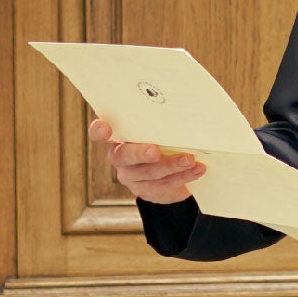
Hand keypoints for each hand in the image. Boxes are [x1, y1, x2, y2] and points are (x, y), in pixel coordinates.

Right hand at [88, 118, 205, 204]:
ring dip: (172, 165)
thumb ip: (161, 122)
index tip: (105, 127)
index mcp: (118, 137)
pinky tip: (198, 169)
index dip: (99, 131)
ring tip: (190, 159)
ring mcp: (131, 177)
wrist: (171, 173)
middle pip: (125, 156)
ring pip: (150, 172)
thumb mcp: (159, 130)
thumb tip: (183, 106)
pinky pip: (165, 184)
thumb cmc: (164, 140)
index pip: (99, 133)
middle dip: (140, 153)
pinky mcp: (146, 191)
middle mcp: (119, 157)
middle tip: (155, 150)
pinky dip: (184, 176)